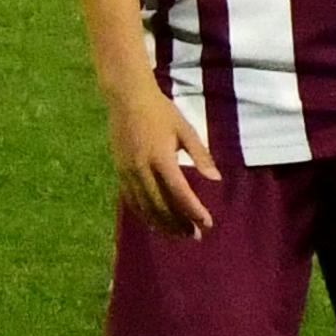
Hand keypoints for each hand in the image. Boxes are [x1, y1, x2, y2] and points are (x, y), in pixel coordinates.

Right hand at [108, 76, 220, 236]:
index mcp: (161, 157)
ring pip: (145, 207)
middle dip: (179, 223)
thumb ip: (200, 156)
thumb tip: (215, 179)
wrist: (126, 99)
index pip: (179, 192)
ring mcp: (128, 172)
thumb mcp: (185, 130)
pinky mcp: (119, 173)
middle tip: (195, 236)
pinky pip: (132, 200)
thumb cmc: (161, 112)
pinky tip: (155, 223)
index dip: (193, 210)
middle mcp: (142, 169)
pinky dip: (144, 215)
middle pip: (161, 205)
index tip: (206, 223)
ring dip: (162, 223)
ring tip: (178, 235)